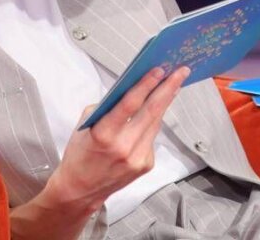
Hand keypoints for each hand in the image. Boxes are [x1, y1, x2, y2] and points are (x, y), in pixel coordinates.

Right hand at [42, 66, 189, 214]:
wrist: (80, 189)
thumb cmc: (79, 154)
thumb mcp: (85, 125)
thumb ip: (107, 107)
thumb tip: (129, 90)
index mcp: (104, 134)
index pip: (130, 104)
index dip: (146, 85)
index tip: (158, 70)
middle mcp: (124, 147)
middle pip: (152, 111)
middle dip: (168, 88)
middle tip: (180, 72)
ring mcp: (138, 158)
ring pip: (155, 122)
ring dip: (164, 102)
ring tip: (173, 85)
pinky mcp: (146, 164)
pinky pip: (152, 137)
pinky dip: (152, 123)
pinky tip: (153, 113)